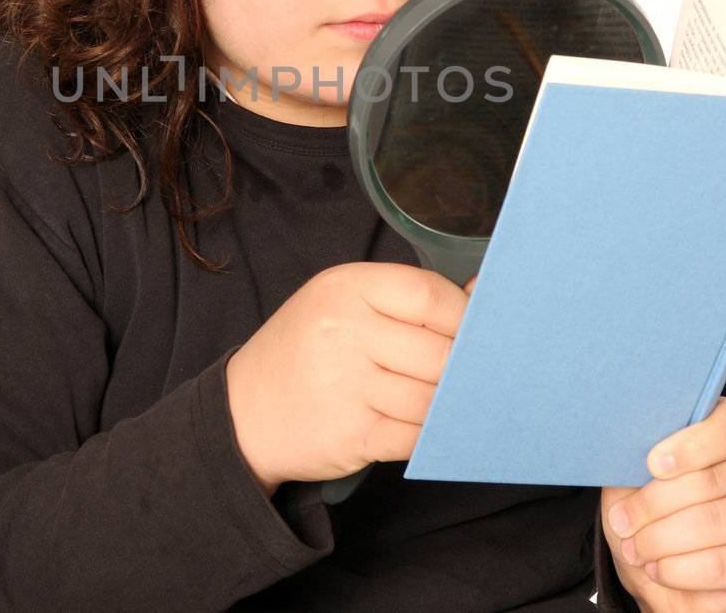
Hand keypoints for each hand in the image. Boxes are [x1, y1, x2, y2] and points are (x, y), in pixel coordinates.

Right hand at [225, 263, 476, 495]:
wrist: (242, 412)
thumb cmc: (305, 351)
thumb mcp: (342, 303)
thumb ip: (408, 299)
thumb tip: (483, 293)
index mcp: (345, 288)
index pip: (430, 295)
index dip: (464, 317)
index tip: (471, 333)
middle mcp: (344, 332)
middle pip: (440, 352)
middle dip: (461, 368)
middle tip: (467, 375)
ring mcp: (346, 386)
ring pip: (431, 398)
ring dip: (445, 405)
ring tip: (441, 401)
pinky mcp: (351, 435)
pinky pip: (416, 437)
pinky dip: (430, 436)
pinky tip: (425, 428)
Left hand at [599, 397, 725, 612]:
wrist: (673, 565)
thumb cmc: (655, 508)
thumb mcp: (637, 478)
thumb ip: (635, 461)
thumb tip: (622, 455)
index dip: (691, 445)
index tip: (652, 464)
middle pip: (711, 480)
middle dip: (655, 504)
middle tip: (622, 521)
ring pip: (716, 522)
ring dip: (663, 539)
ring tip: (635, 548)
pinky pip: (725, 564)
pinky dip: (681, 569)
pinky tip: (658, 568)